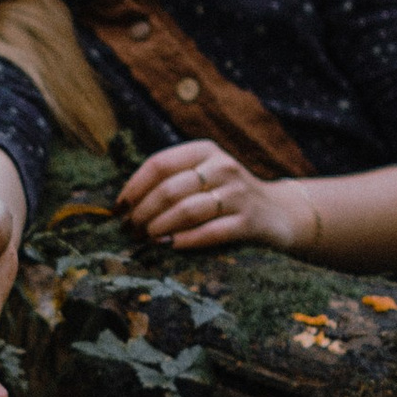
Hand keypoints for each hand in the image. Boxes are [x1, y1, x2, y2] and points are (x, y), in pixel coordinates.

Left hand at [120, 140, 315, 256]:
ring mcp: (238, 194)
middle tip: (130, 230)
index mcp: (205, 150)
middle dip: (143, 213)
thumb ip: (171, 180)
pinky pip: (210, 232)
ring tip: (144, 239)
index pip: (159, 164)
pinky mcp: (249, 221)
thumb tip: (124, 203)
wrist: (277, 211)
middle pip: (169, 189)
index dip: (134, 187)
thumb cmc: (226, 195)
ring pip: (187, 211)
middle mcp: (222, 167)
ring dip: (158, 228)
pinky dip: (185, 240)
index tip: (119, 208)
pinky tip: (168, 246)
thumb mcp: (203, 175)